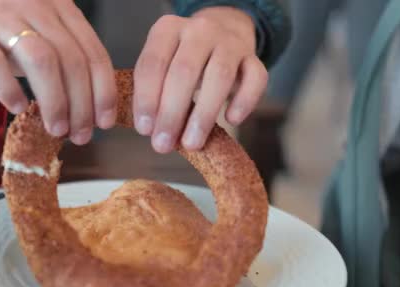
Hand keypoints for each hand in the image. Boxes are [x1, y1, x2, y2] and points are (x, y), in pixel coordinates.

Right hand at [0, 0, 116, 144]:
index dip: (103, 90)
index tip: (105, 121)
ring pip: (41, 61)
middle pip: (70, 60)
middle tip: (81, 135)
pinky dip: (10, 90)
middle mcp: (35, 7)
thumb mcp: (38, 35)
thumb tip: (90, 108)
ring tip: (57, 129)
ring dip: (54, 101)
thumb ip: (64, 60)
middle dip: (81, 104)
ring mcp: (2, 18)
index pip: (93, 52)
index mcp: (59, 8)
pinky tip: (19, 108)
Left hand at [133, 7, 267, 152]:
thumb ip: (154, 92)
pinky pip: (255, 78)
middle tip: (163, 144)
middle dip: (171, 113)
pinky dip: (244, 101)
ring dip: (203, 115)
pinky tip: (232, 120)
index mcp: (168, 29)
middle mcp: (199, 30)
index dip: (147, 98)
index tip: (144, 129)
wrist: (224, 29)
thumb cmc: (184, 57)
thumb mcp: (162, 64)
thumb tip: (151, 130)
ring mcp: (229, 41)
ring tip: (191, 143)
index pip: (153, 63)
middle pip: (184, 71)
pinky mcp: (253, 57)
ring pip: (220, 75)